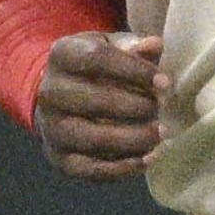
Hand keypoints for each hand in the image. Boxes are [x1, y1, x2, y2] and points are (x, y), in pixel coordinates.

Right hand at [32, 32, 167, 182]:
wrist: (58, 97)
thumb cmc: (94, 68)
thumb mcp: (110, 47)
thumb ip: (132, 46)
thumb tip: (154, 45)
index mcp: (62, 55)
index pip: (96, 59)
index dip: (134, 70)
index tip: (164, 82)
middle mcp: (49, 92)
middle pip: (95, 101)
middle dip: (136, 107)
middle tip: (161, 109)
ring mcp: (51, 128)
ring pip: (92, 138)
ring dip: (132, 139)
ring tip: (160, 134)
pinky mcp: (58, 158)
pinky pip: (90, 169)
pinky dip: (122, 168)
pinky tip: (148, 158)